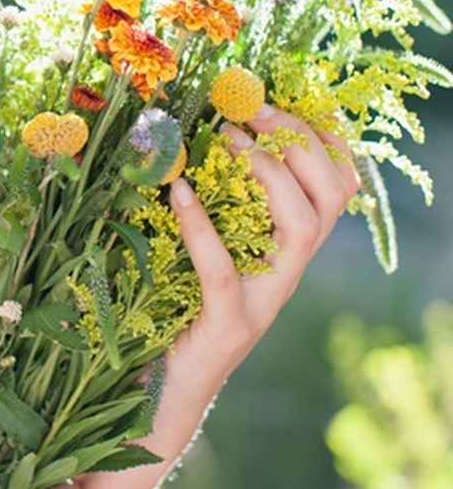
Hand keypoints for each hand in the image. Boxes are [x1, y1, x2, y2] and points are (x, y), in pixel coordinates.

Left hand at [77, 102, 360, 488]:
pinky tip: (179, 192)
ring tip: (226, 138)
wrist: (153, 394)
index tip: (281, 94)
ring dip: (269, 174)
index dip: (322, 137)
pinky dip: (203, 228)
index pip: (335, 185)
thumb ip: (197, 200)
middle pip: (330, 198)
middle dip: (297, 142)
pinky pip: (225, 272)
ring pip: (300, 229)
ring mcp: (262, 302)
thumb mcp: (189, 245)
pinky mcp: (226, 327)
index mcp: (282, 249)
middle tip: (249, 106)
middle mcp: (285, 272)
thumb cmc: (165, 308)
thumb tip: (171, 130)